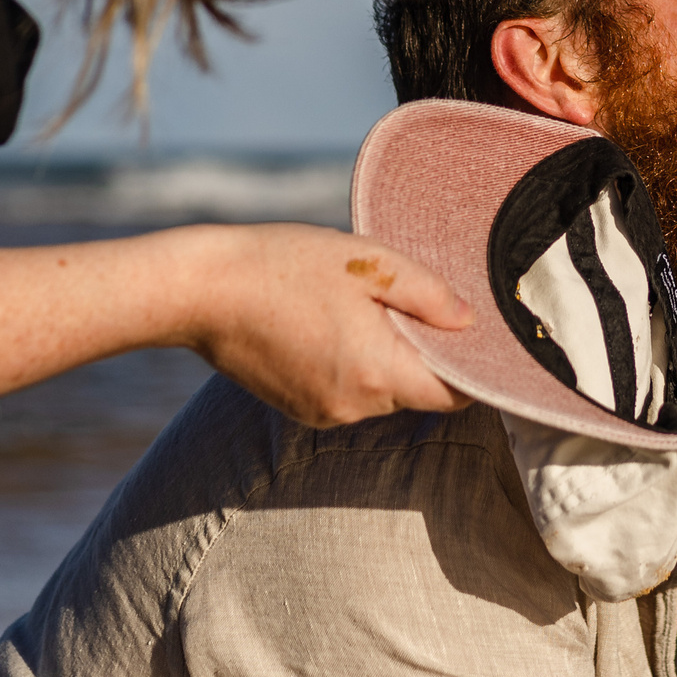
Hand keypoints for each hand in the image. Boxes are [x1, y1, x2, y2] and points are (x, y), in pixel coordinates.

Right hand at [180, 223, 476, 428]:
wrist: (203, 291)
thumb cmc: (285, 266)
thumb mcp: (369, 262)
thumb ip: (428, 294)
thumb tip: (469, 322)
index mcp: (378, 373)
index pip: (454, 394)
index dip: (472, 367)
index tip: (473, 334)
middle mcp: (354, 407)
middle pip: (417, 390)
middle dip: (422, 351)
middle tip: (406, 298)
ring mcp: (323, 414)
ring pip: (381, 390)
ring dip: (384, 355)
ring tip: (356, 304)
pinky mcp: (300, 409)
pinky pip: (348, 392)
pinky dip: (352, 363)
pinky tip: (327, 321)